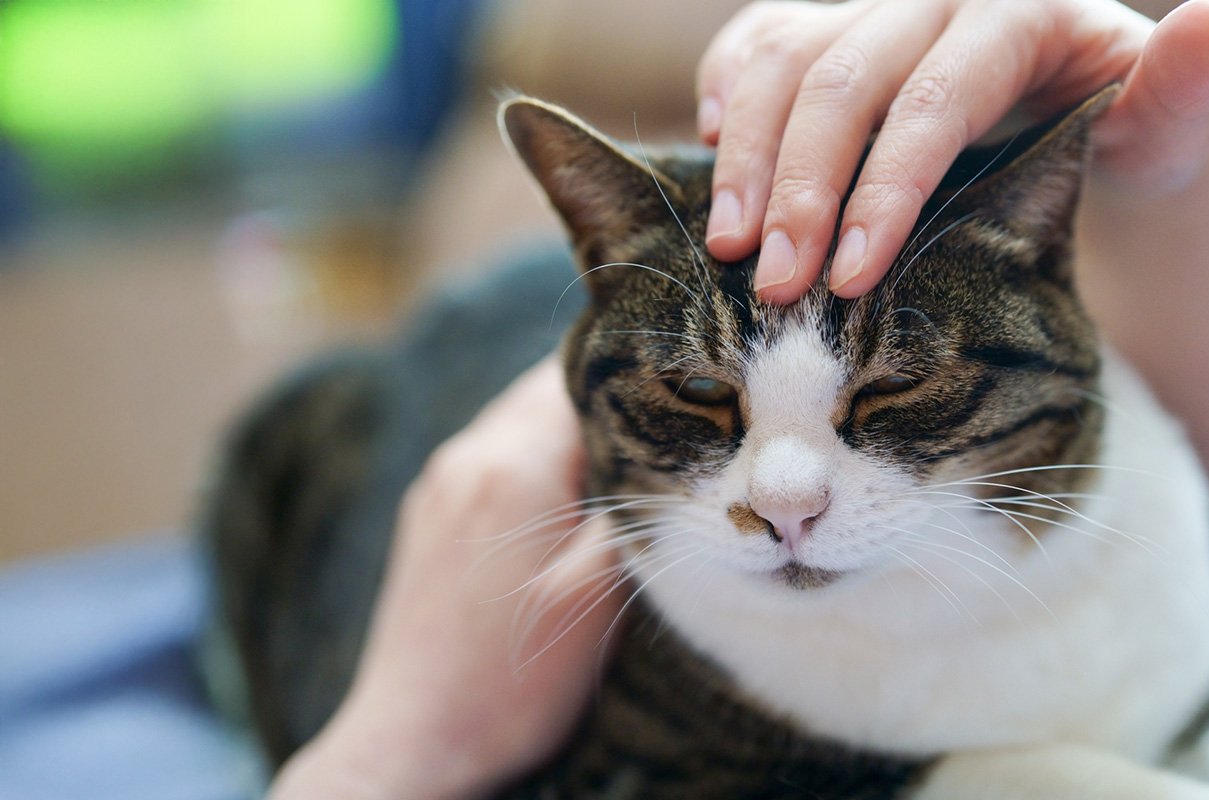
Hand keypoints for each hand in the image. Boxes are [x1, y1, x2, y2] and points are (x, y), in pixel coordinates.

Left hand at [267, 359, 625, 799]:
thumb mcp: (597, 594)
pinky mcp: (429, 518)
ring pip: (518, 422)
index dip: (640, 382)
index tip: (689, 404)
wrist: (414, 742)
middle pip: (545, 389)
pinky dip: (536, 466)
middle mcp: (464, 458)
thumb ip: (633, 505)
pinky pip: (493, 460)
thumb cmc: (513, 680)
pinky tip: (566, 508)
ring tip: (623, 473)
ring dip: (570, 436)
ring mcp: (438, 487)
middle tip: (668, 435)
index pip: (581, 374)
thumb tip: (667, 449)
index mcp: (509, 465)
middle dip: (607, 404)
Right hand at [696, 0, 1208, 301]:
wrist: (1080, 110)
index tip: (849, 278)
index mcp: (1018, 11)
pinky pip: (756, 43)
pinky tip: (711, 169)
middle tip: (772, 288)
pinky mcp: (831, 28)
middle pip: (843, 79)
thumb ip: (1184, 89)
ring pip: (783, 57)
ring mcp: (874, 7)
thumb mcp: (1166, 127)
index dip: (885, 187)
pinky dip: (725, 100)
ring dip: (743, 156)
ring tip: (726, 249)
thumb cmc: (1125, 133)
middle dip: (797, 187)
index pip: (936, 98)